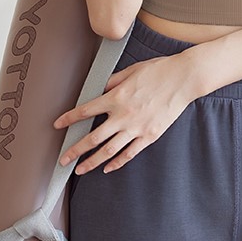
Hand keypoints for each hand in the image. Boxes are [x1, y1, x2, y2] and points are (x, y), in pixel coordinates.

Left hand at [52, 52, 196, 174]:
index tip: (58, 125)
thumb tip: (101, 90)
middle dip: (74, 151)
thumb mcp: (130, 70)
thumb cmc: (159, 71)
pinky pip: (129, 153)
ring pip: (108, 151)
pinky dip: (117, 163)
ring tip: (80, 170)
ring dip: (91, 162)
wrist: (183, 78)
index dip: (69, 119)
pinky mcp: (149, 135)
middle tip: (63, 160)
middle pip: (92, 138)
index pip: (85, 111)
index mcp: (116, 97)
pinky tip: (107, 168)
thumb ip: (112, 82)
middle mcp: (123, 116)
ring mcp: (136, 128)